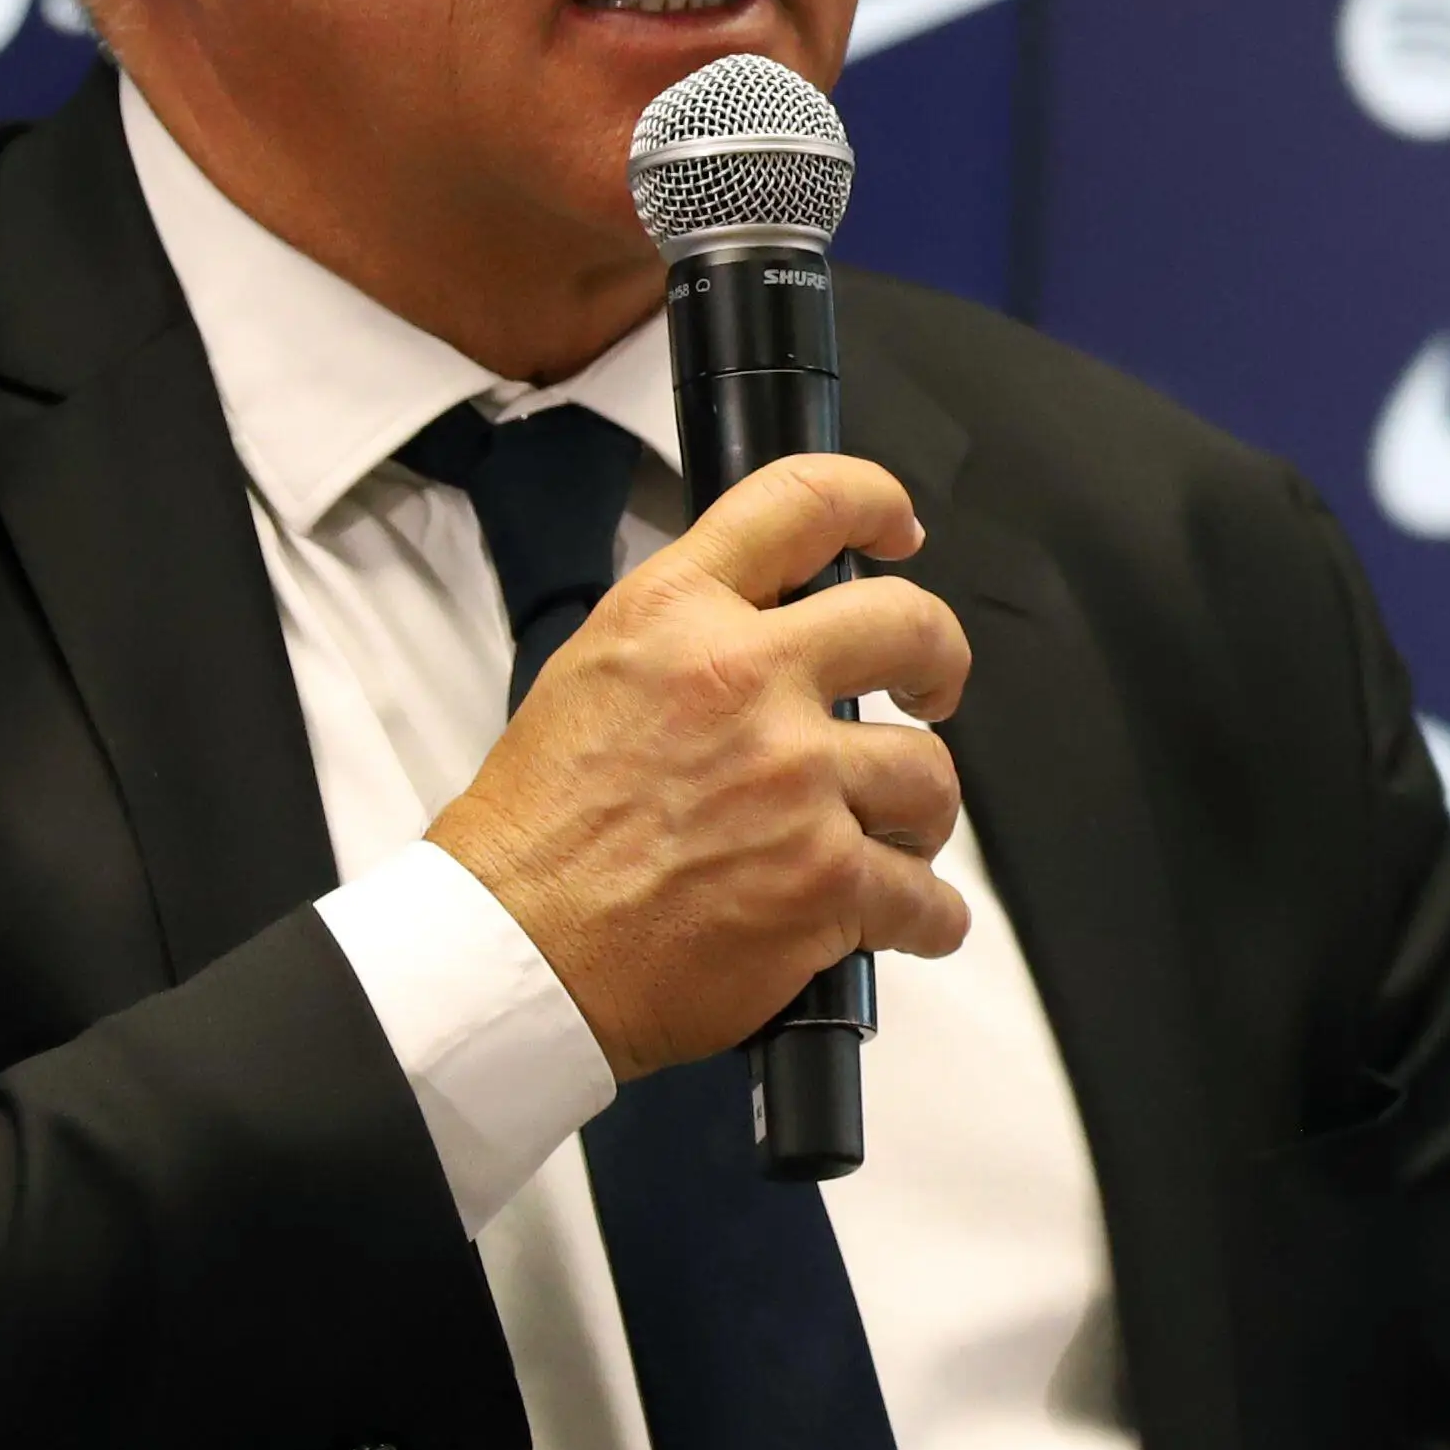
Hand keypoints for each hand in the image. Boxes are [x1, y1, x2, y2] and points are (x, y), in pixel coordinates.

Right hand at [425, 454, 972, 1079]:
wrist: (510, 948)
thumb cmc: (530, 834)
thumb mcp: (588, 676)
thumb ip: (685, 641)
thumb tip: (764, 640)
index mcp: (674, 617)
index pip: (801, 502)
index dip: (873, 500)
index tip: (895, 526)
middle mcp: (743, 681)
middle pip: (910, 625)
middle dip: (939, 660)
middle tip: (931, 688)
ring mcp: (794, 782)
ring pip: (931, 774)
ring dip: (919, 813)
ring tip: (886, 836)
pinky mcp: (824, 881)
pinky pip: (927, 897)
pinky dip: (924, 917)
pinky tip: (899, 919)